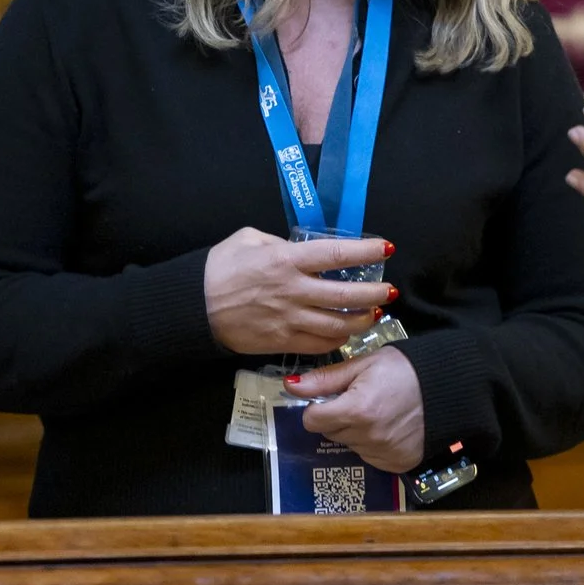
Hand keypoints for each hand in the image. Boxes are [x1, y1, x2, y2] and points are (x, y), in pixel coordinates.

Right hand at [202, 227, 395, 356]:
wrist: (194, 306)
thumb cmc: (220, 267)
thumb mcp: (249, 239)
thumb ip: (279, 243)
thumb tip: (299, 248)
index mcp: (287, 260)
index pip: (336, 254)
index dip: (365, 251)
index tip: (385, 248)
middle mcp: (294, 291)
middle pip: (345, 296)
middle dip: (374, 293)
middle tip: (389, 290)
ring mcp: (289, 320)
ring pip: (336, 325)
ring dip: (361, 321)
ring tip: (373, 315)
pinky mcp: (281, 342)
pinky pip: (318, 345)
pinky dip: (337, 340)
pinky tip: (345, 333)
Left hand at [282, 346, 425, 472]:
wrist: (449, 385)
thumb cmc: (405, 369)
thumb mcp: (364, 364)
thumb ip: (326, 379)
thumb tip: (291, 386)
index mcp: (356, 410)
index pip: (312, 420)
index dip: (319, 407)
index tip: (334, 397)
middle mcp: (367, 437)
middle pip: (330, 433)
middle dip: (338, 417)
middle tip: (360, 400)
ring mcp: (383, 454)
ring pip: (350, 446)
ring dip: (356, 432)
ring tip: (379, 411)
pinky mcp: (397, 464)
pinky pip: (370, 457)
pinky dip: (374, 444)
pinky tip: (389, 426)